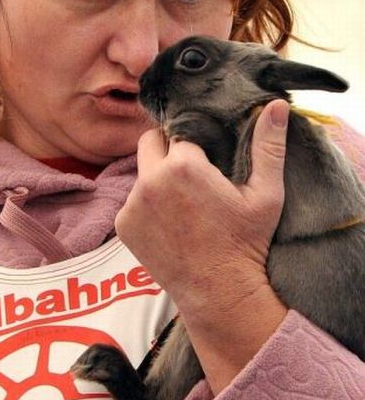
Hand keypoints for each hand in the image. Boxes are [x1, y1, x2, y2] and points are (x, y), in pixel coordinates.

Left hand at [115, 99, 289, 391]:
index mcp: (182, 166)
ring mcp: (132, 204)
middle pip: (151, 142)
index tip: (207, 153)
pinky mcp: (122, 225)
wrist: (220, 295)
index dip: (195, 139)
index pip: (181, 131)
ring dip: (158, 177)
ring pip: (142, 172)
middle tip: (191, 168)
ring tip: (184, 200)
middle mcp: (149, 180)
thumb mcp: (266, 194)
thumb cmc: (246, 243)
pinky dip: (147, 204)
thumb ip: (268, 145)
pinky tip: (171, 221)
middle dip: (168, 147)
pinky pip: (132, 200)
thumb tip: (276, 104)